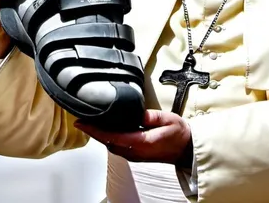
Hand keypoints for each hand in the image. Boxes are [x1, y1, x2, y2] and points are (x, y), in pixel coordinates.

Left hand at [74, 110, 192, 165]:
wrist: (186, 148)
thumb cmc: (179, 133)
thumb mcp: (168, 119)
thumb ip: (151, 116)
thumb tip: (136, 113)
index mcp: (141, 142)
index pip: (112, 136)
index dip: (95, 130)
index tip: (82, 122)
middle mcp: (135, 152)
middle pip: (107, 142)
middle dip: (94, 131)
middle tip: (82, 118)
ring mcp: (134, 155)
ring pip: (111, 145)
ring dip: (100, 135)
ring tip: (91, 122)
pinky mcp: (136, 154)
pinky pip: (117, 146)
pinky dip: (108, 137)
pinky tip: (107, 129)